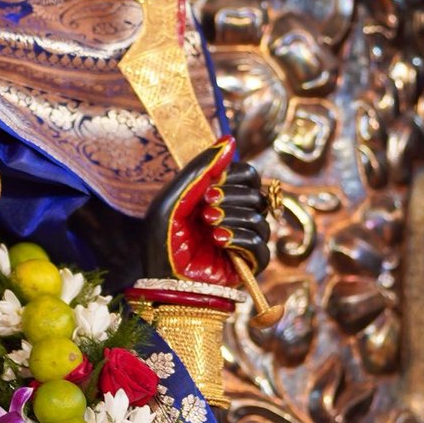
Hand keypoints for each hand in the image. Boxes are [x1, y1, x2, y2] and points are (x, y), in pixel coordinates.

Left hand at [143, 137, 270, 284]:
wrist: (162, 283)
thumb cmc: (162, 241)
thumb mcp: (174, 199)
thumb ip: (200, 169)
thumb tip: (229, 139)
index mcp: (219, 197)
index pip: (247, 175)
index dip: (235, 176)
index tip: (210, 186)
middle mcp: (234, 215)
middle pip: (257, 193)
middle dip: (232, 197)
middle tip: (206, 207)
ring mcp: (242, 239)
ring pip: (260, 218)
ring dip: (233, 218)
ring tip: (209, 227)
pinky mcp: (248, 263)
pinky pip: (261, 245)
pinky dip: (241, 239)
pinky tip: (219, 241)